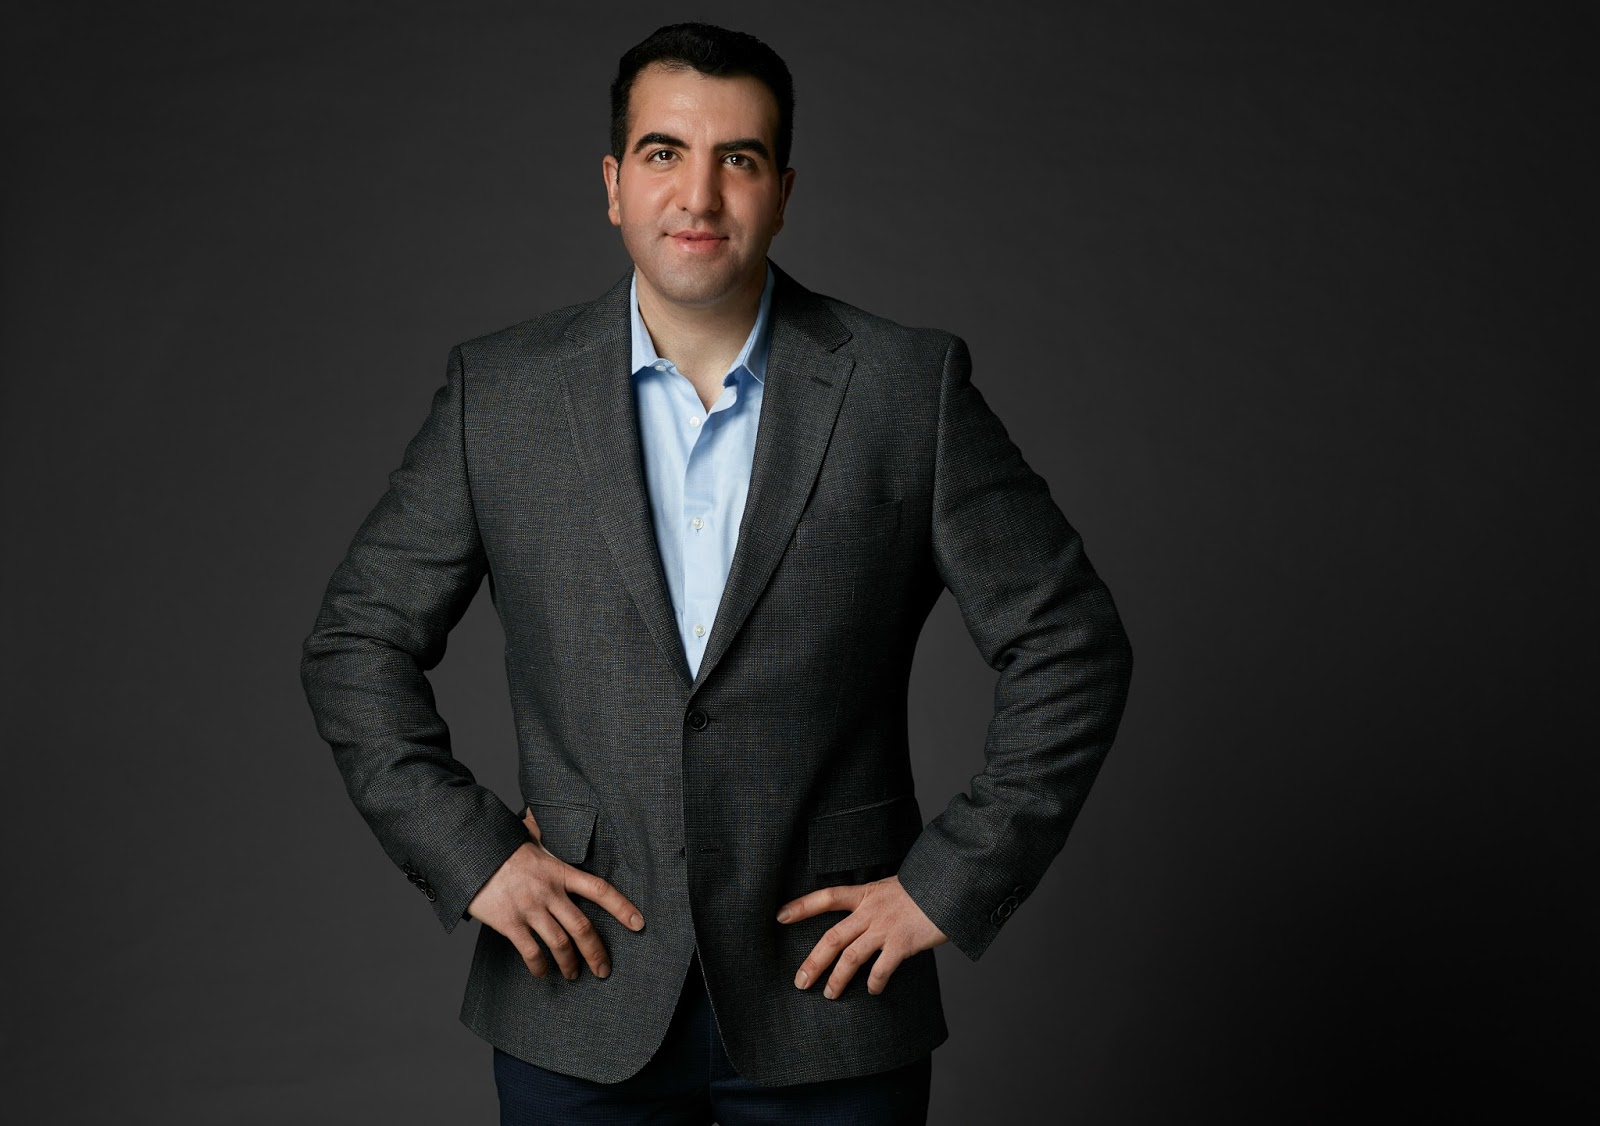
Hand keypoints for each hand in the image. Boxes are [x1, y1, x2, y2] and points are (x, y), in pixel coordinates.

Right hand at [466, 808, 643, 981]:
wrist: (469, 852)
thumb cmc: (500, 845)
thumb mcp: (531, 835)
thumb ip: (545, 831)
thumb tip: (544, 811)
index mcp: (559, 870)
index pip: (599, 889)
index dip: (622, 907)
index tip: (639, 923)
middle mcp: (549, 892)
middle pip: (582, 927)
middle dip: (597, 953)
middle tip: (603, 971)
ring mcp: (529, 908)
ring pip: (560, 944)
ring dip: (570, 964)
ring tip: (574, 974)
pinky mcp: (509, 923)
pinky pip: (531, 952)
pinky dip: (540, 967)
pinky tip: (543, 972)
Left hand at [776, 875, 947, 997]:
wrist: (950, 887)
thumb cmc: (924, 888)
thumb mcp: (892, 887)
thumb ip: (874, 902)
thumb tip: (861, 920)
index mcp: (865, 894)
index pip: (826, 897)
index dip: (802, 907)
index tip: (780, 916)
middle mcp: (871, 911)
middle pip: (832, 938)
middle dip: (813, 962)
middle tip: (800, 982)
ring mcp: (886, 928)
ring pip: (851, 958)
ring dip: (837, 979)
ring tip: (829, 994)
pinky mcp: (903, 944)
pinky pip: (881, 970)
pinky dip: (874, 983)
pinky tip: (872, 991)